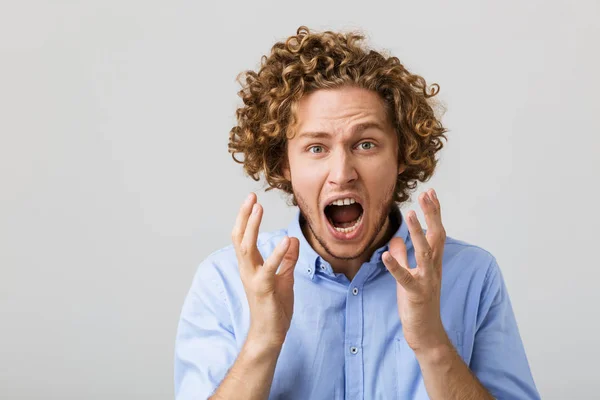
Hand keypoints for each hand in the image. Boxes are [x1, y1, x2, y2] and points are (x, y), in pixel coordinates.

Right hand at [231, 193, 299, 349]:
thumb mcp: (284, 278)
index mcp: (250, 266)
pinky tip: (286, 240)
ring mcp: (254, 279)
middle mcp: (247, 270)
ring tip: (259, 208)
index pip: (242, 237)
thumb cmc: (275, 307)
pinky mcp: (264, 289)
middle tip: (251, 197)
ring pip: (247, 248)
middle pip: (240, 237)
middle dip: (244, 216)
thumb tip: (292, 241)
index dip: (245, 218)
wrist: (270, 334)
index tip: (252, 200)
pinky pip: (269, 268)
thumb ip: (287, 260)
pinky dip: (276, 253)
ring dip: (252, 227)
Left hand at [382, 188, 449, 352]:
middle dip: (432, 215)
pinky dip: (395, 265)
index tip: (430, 194)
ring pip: (425, 253)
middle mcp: (433, 269)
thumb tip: (396, 240)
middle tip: (427, 195)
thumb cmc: (418, 304)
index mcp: (432, 263)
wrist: (426, 333)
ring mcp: (427, 281)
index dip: (434, 213)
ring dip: (418, 233)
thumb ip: (403, 257)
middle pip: (436, 236)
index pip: (436, 232)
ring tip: (411, 214)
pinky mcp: (416, 294)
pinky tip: (385, 254)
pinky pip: (405, 277)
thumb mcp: (408, 276)